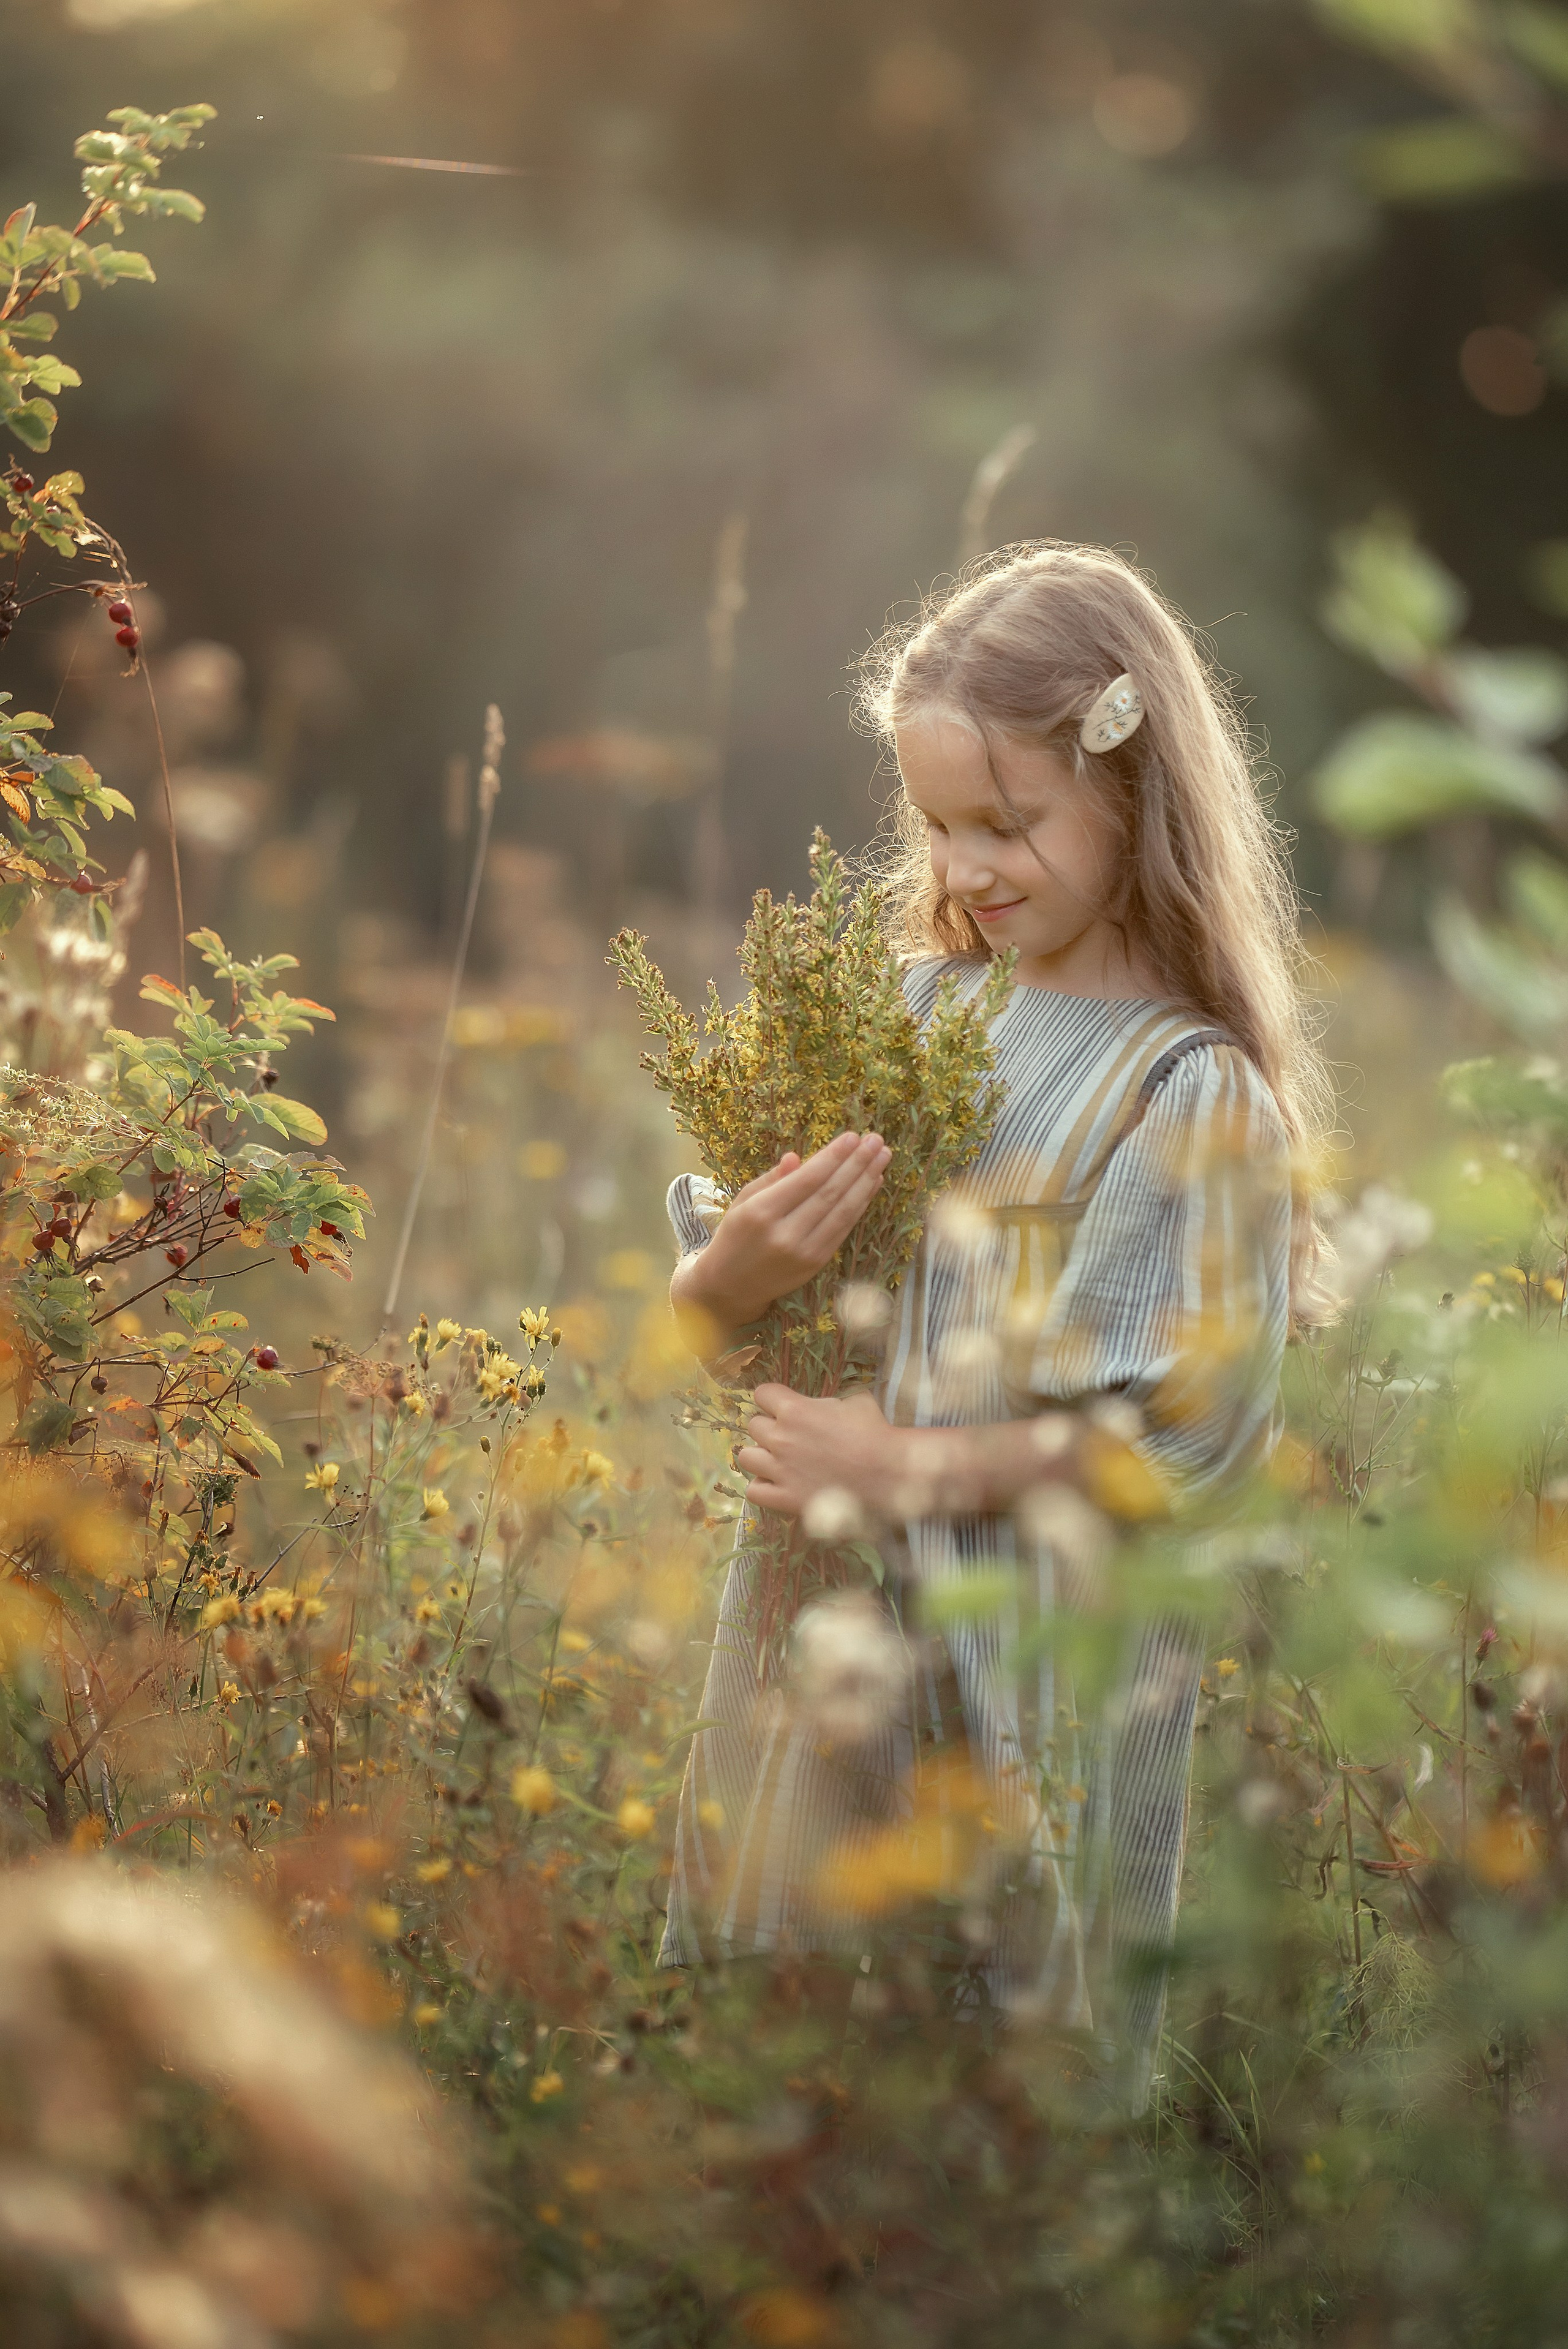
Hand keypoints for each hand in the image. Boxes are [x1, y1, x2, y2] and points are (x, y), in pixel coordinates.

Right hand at [673, 1131, 890, 1336]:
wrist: (731, 1287)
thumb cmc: (734, 1236)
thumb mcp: (742, 1202)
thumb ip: (771, 1179)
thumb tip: (796, 1157)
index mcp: (761, 1213)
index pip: (806, 1180)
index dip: (833, 1157)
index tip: (853, 1136)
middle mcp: (785, 1234)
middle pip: (829, 1193)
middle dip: (856, 1163)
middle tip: (876, 1140)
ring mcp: (804, 1252)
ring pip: (842, 1211)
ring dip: (866, 1181)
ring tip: (883, 1156)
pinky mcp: (817, 1263)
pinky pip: (844, 1228)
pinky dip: (861, 1204)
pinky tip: (872, 1184)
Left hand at [737, 1384, 905, 1522]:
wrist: (887, 1472)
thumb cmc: (874, 1432)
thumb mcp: (853, 1400)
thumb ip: (827, 1400)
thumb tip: (821, 1402)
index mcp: (794, 1410)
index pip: (762, 1394)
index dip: (773, 1398)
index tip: (784, 1406)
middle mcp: (780, 1438)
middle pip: (754, 1425)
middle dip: (770, 1427)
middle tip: (790, 1435)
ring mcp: (780, 1470)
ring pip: (746, 1457)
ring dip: (761, 1455)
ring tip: (778, 1459)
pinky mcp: (785, 1498)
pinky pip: (754, 1491)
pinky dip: (762, 1486)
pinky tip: (778, 1483)